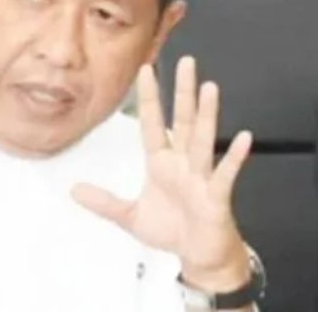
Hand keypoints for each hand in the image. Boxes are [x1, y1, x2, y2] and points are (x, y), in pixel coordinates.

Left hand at [71, 57, 252, 291]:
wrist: (199, 256)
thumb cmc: (172, 230)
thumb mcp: (130, 216)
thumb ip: (104, 202)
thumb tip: (74, 190)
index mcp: (162, 163)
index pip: (152, 123)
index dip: (149, 98)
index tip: (145, 70)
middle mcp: (183, 163)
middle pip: (182, 120)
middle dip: (182, 92)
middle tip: (185, 62)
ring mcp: (201, 176)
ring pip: (203, 139)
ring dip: (207, 114)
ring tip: (210, 88)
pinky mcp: (217, 196)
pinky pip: (226, 174)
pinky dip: (235, 157)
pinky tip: (243, 138)